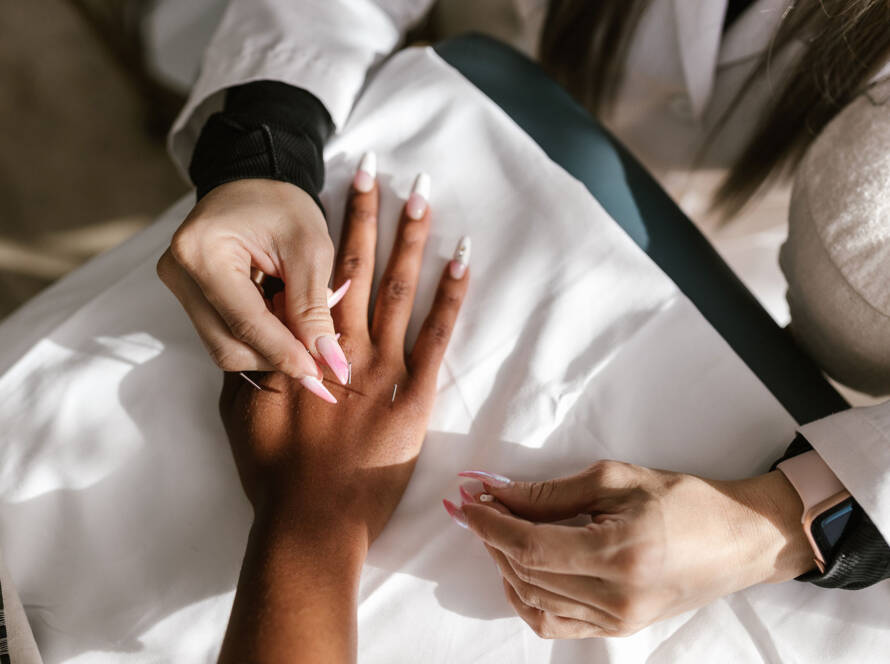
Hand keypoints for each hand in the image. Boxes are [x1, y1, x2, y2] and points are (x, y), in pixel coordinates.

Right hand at [157, 179, 346, 388]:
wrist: (255, 183)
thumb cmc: (284, 206)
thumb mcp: (310, 250)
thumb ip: (314, 308)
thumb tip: (328, 361)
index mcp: (201, 252)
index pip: (245, 323)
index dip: (285, 354)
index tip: (320, 374)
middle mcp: (178, 273)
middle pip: (228, 345)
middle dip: (277, 355)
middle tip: (318, 350)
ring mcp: (178, 287)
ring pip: (225, 347)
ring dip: (269, 347)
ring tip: (300, 321)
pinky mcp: (187, 296)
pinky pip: (223, 334)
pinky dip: (259, 336)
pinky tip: (282, 317)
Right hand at [216, 164, 469, 662]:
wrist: (310, 520)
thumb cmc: (272, 474)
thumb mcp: (242, 414)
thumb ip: (250, 368)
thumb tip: (249, 338)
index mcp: (302, 343)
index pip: (313, 272)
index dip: (321, 231)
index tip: (330, 191)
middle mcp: (343, 344)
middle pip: (357, 266)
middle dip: (367, 215)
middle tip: (378, 168)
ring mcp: (384, 365)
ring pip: (399, 288)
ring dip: (410, 239)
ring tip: (421, 195)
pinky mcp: (417, 392)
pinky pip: (439, 333)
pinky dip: (452, 292)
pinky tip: (463, 258)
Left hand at [449, 461, 813, 638]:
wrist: (739, 540)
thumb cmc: (684, 500)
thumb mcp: (616, 480)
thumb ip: (550, 492)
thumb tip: (496, 492)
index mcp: (619, 554)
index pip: (531, 546)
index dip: (492, 524)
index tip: (468, 500)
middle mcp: (616, 598)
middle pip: (528, 572)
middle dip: (493, 537)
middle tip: (478, 505)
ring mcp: (617, 620)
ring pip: (534, 599)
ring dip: (505, 563)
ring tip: (497, 529)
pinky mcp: (618, 629)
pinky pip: (554, 622)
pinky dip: (526, 597)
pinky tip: (517, 570)